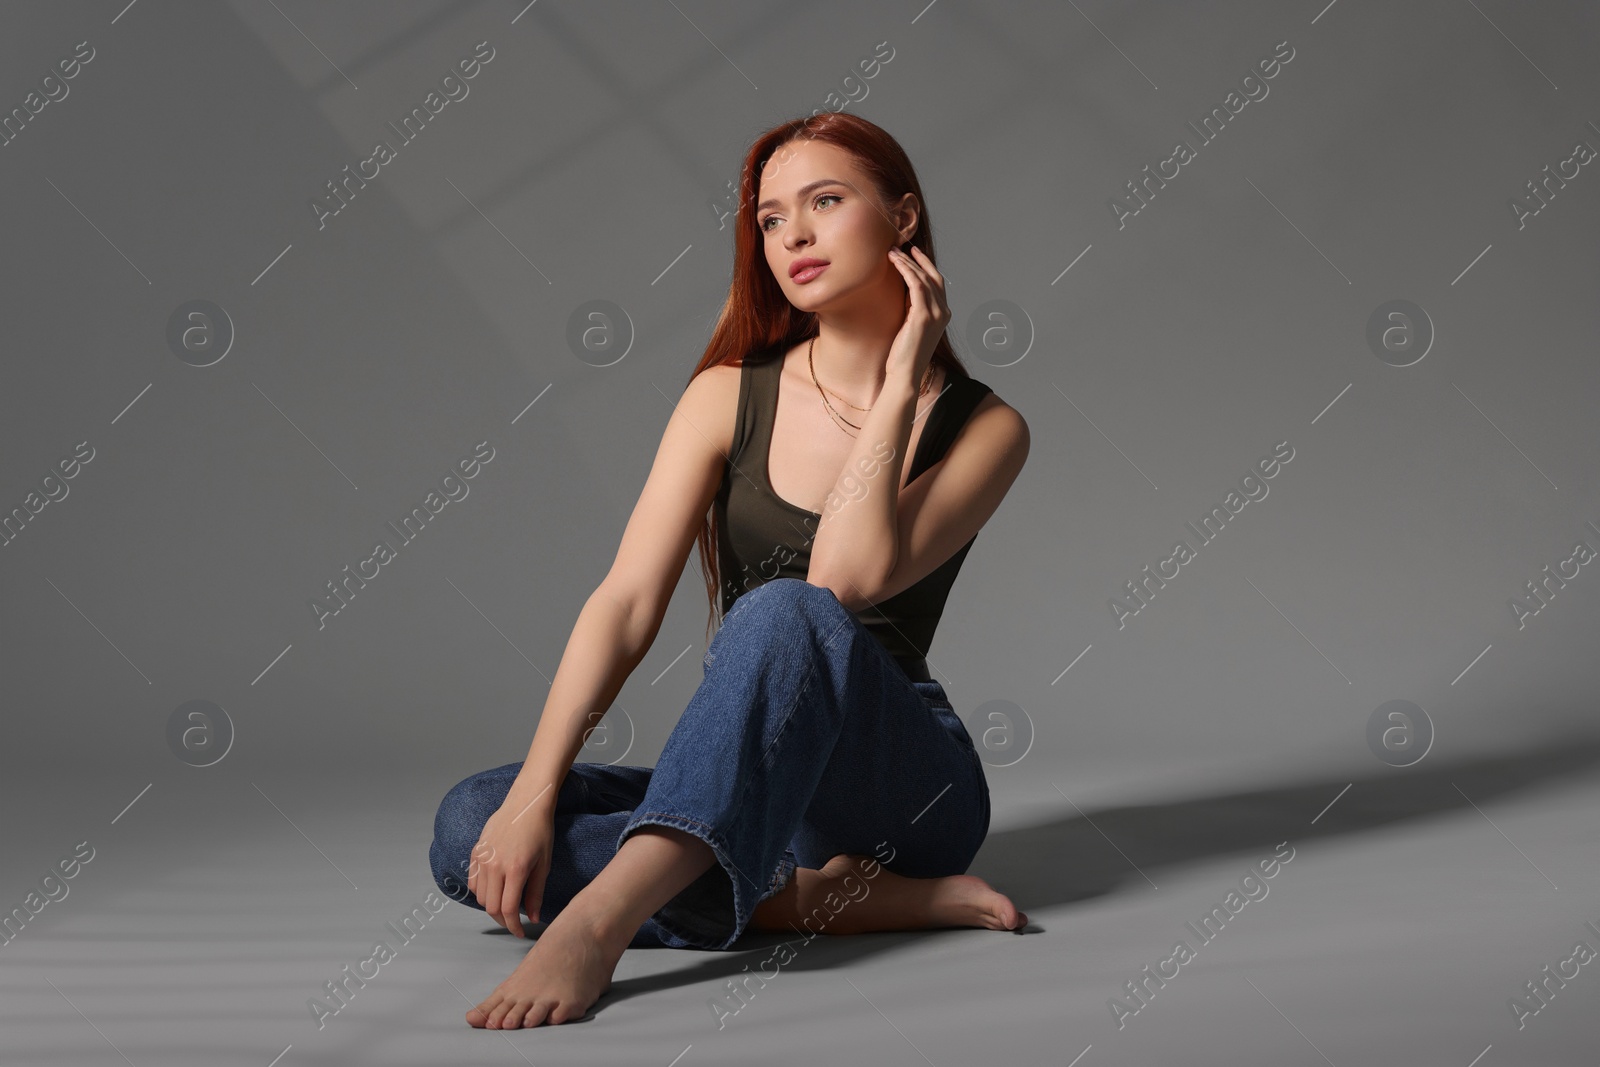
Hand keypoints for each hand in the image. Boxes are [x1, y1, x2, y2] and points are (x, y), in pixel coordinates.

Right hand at [466, 788, 555, 938]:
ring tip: (506, 906)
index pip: (508, 910)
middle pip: (491, 907)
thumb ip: (536, 893)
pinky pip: (473, 881)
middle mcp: (495, 865)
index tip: (521, 933)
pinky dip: (481, 892)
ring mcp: (482, 858)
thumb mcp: (544, 864)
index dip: (514, 927)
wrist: (526, 803)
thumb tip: (534, 918)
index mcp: (515, 869)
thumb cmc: (540, 831)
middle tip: (515, 923)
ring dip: (491, 907)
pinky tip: (494, 891)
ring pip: (480, 897)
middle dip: (503, 921)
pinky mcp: (475, 852)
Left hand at [884, 245, 949, 388]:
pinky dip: (905, 270)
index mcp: (943, 315)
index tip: (912, 254)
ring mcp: (935, 314)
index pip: (937, 284)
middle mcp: (943, 312)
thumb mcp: (911, 327)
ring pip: (923, 278)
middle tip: (902, 246)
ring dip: (908, 262)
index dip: (925, 266)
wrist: (905, 375)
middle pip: (934, 276)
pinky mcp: (923, 316)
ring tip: (893, 252)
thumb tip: (903, 292)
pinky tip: (894, 262)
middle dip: (918, 259)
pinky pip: (915, 285)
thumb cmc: (904, 355)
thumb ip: (912, 310)